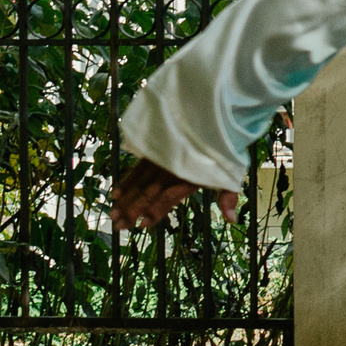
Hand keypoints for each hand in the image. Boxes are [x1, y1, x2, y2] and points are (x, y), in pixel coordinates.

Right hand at [110, 157, 237, 230]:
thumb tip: (232, 220)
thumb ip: (228, 197)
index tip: (142, 225)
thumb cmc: (224, 151)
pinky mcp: (155, 151)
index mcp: (190, 177)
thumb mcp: (231, 173)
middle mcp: (172, 169)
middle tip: (118, 226)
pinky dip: (126, 180)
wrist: (215, 120)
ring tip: (113, 214)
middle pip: (148, 192)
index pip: (168, 198)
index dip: (155, 212)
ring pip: (139, 182)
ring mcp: (161, 159)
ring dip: (125, 199)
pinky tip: (116, 193)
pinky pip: (137, 167)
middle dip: (132, 210)